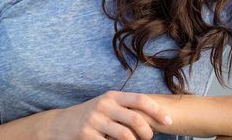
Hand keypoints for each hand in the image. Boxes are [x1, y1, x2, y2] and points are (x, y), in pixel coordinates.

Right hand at [44, 90, 172, 139]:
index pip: (140, 99)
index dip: (157, 110)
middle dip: (147, 132)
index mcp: (112, 96)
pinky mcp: (87, 135)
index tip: (169, 121)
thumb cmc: (91, 115)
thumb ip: (125, 108)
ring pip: (125, 136)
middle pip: (135, 119)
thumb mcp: (107, 105)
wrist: (61, 124)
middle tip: (149, 138)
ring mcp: (95, 120)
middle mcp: (105, 105)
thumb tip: (152, 117)